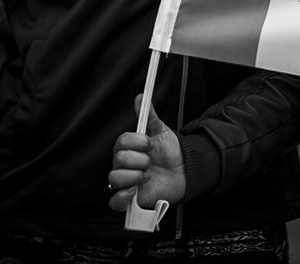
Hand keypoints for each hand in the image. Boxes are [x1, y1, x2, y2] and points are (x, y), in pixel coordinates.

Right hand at [108, 95, 186, 211]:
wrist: (184, 171)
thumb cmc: (170, 151)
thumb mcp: (161, 131)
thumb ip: (149, 115)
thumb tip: (140, 97)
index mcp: (129, 147)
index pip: (121, 142)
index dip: (136, 142)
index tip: (149, 143)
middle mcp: (125, 164)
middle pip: (118, 160)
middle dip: (138, 159)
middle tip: (150, 161)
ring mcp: (126, 181)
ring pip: (114, 178)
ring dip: (133, 176)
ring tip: (147, 176)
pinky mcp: (130, 199)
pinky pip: (115, 202)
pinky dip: (123, 197)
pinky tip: (136, 190)